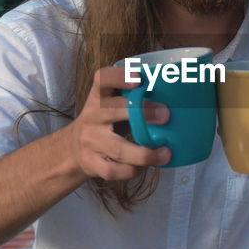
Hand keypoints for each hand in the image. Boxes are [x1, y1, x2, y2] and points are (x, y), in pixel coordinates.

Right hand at [66, 67, 169, 181]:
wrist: (73, 148)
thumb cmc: (104, 122)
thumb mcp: (111, 105)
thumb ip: (133, 100)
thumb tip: (176, 100)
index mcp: (98, 97)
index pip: (102, 79)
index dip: (119, 77)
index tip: (138, 80)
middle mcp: (92, 116)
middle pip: (112, 111)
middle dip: (141, 112)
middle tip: (166, 116)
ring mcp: (90, 141)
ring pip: (118, 149)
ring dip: (146, 154)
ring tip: (165, 153)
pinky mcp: (91, 163)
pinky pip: (114, 171)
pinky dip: (133, 171)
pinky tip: (144, 167)